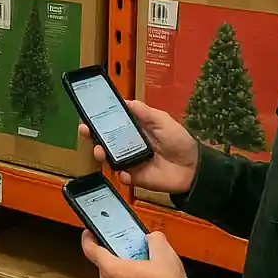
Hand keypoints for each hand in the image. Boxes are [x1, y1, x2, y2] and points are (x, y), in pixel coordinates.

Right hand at [80, 100, 197, 193]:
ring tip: (99, 151)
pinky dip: (121, 174)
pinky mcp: (135, 177)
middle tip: (85, 130)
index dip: (99, 118)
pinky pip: (122, 176)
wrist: (192, 167)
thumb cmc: (179, 140)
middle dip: (92, 135)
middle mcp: (128, 143)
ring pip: (109, 157)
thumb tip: (124, 100)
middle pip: (105, 139)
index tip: (88, 114)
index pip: (112, 122)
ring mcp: (130, 160)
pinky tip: (124, 172)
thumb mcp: (161, 120)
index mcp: (134, 128)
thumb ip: (143, 111)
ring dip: (101, 153)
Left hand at [82, 231, 185, 277]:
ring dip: (122, 274)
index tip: (89, 234)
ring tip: (139, 267)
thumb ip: (153, 239)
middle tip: (123, 249)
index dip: (88, 239)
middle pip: (103, 267)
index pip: (90, 251)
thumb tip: (153, 239)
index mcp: (113, 271)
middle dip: (111, 257)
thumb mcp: (163, 251)